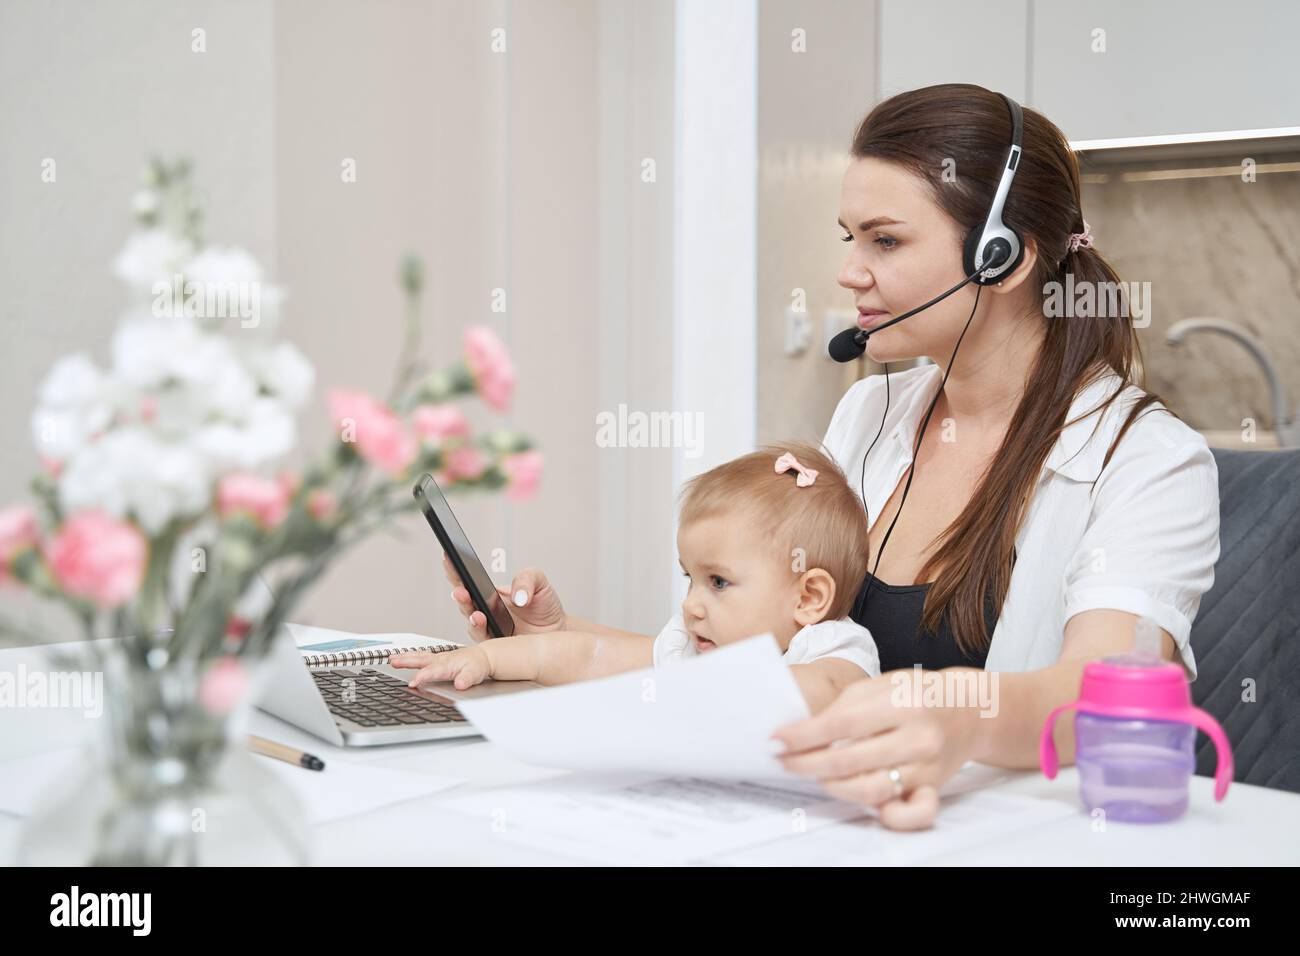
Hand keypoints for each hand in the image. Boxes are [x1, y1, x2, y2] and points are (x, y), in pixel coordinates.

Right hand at [390, 645, 492, 690]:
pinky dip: (412, 656)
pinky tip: (405, 657)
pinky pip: (422, 656)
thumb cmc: (478, 666)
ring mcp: (439, 657)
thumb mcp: (475, 674)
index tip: (412, 683)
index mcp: (448, 665)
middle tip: (392, 662)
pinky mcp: (438, 658)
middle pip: (421, 660)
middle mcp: (441, 659)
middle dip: (406, 661)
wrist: (484, 657)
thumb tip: (460, 684)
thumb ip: (466, 679)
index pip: (432, 672)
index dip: (422, 677)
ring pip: (419, 656)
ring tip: (391, 658)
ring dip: (405, 657)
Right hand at [442, 553, 566, 642]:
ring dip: (470, 615)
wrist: (558, 631)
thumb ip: (526, 579)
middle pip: (464, 601)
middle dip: (459, 594)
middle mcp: (485, 611)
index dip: (456, 569)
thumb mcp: (539, 582)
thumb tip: (516, 595)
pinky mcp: (495, 647)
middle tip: (460, 590)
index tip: (449, 558)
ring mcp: (489, 628)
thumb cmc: (545, 607)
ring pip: (471, 622)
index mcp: (490, 593)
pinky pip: (484, 639)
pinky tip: (484, 622)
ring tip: (475, 611)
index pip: (468, 579)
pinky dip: (482, 631)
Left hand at [770, 672, 984, 830]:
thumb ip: (844, 708)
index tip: (776, 741)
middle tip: (784, 761)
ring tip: (814, 773)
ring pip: (869, 790)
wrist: (970, 710)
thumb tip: (804, 733)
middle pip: (849, 761)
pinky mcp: (933, 788)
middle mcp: (917, 737)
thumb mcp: (881, 685)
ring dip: (832, 786)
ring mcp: (927, 767)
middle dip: (807, 763)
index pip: (841, 724)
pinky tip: (864, 803)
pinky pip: (910, 814)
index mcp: (902, 702)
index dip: (803, 736)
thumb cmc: (918, 694)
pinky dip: (885, 816)